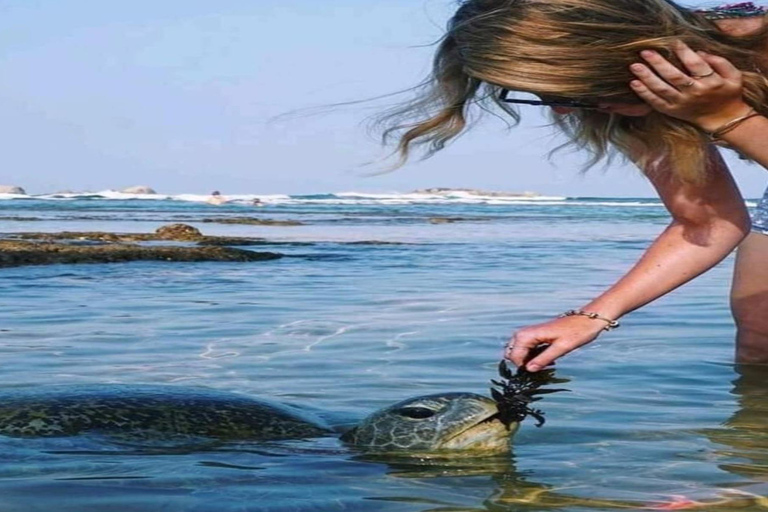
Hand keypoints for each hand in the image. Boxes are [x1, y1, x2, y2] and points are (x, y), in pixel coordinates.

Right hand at [505, 315, 606, 371]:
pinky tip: (547, 360)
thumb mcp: (561, 348)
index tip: (538, 371)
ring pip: (518, 352)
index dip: (523, 367)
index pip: (514, 356)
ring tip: (546, 363)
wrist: (586, 320)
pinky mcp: (534, 336)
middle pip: (511, 353)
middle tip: (541, 368)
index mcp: (528, 334)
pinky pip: (526, 349)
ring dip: (528, 361)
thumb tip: (528, 370)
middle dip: (523, 364)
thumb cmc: (576, 332)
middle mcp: (524, 332)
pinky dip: (532, 357)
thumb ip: (543, 359)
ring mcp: (529, 333)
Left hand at [629, 41, 750, 131]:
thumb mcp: (733, 75)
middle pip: (673, 76)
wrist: (723, 119)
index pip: (695, 64)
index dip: (683, 52)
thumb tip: (699, 52)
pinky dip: (644, 93)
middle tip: (645, 52)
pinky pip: (655, 102)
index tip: (672, 41)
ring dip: (646, 77)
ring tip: (635, 66)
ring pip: (661, 89)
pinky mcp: (672, 111)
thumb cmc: (728, 93)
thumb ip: (719, 61)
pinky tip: (634, 83)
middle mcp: (694, 93)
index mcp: (710, 82)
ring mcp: (681, 103)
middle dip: (658, 63)